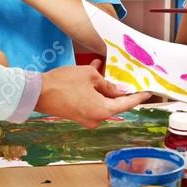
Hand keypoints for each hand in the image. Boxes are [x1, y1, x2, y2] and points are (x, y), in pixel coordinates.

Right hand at [35, 61, 150, 127]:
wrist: (37, 93)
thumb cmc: (64, 83)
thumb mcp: (90, 76)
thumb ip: (107, 84)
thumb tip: (118, 90)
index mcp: (103, 110)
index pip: (127, 103)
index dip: (139, 96)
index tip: (149, 91)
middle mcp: (97, 118)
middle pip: (115, 103)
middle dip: (120, 89)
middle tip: (129, 77)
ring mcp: (87, 119)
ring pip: (103, 100)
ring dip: (105, 86)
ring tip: (106, 68)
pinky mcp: (78, 115)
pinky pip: (92, 101)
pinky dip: (95, 90)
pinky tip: (95, 71)